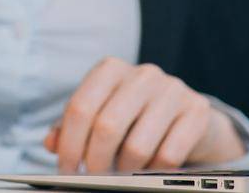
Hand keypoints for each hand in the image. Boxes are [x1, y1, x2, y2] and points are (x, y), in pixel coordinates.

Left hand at [45, 58, 245, 173]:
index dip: (69, 144)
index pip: (80, 107)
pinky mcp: (197, 111)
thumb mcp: (102, 115)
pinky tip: (149, 169)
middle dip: (95, 162)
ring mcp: (172, 89)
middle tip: (94, 178)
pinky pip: (168, 155)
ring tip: (123, 173)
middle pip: (106, 126)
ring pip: (137, 146)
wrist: (189, 117)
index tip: (67, 169)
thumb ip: (72, 127)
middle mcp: (142, 73)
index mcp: (111, 70)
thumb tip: (51, 143)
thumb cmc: (135, 118)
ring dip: (125, 170)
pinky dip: (153, 170)